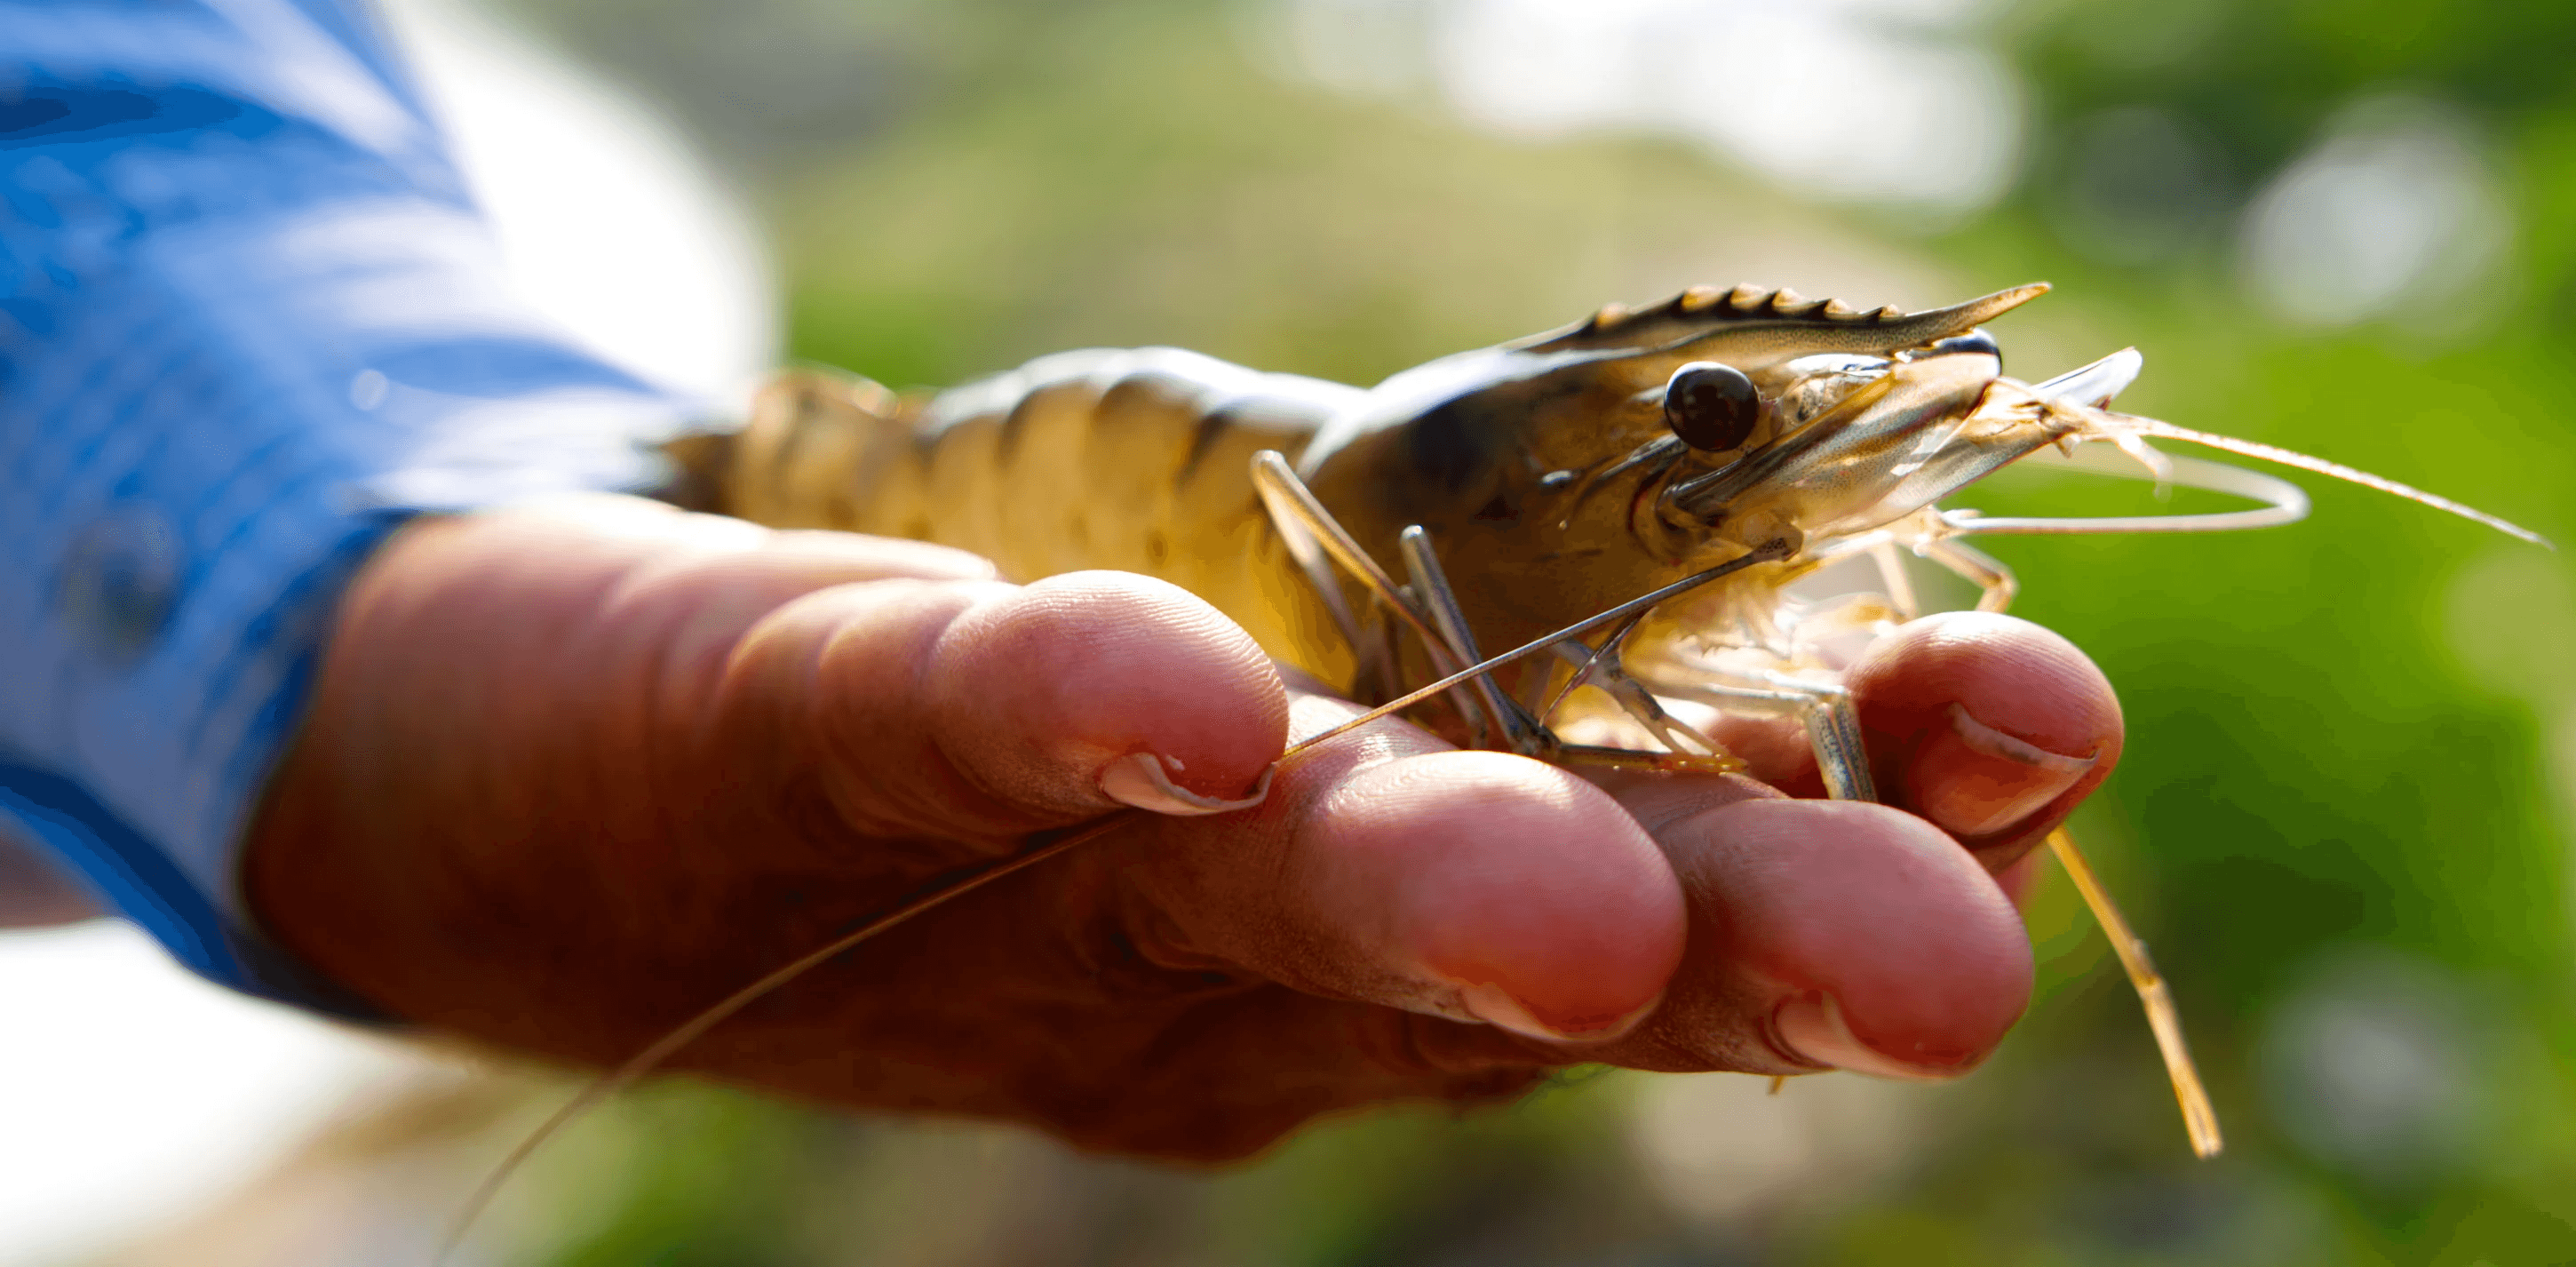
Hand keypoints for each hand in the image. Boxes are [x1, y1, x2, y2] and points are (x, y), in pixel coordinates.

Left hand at [245, 493, 2119, 1159]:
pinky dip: (1065, 707)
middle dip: (1725, 938)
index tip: (2039, 732)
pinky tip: (1184, 709)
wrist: (558, 771)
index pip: (1667, 869)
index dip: (1863, 816)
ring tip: (1579, 914)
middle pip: (1507, 930)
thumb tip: (1819, 650)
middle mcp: (1244, 920)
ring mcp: (1030, 849)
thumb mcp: (1297, 675)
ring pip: (1258, 880)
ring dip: (1431, 885)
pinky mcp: (808, 719)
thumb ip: (1512, 684)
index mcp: (1394, 900)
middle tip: (1938, 971)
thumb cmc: (1003, 710)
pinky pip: (943, 719)